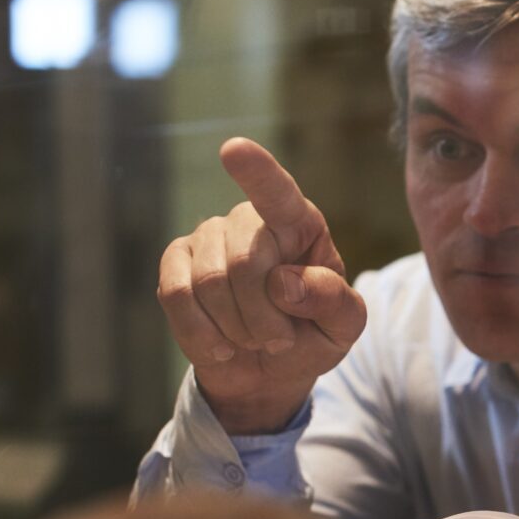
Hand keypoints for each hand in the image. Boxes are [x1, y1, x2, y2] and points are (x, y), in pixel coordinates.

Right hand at [157, 137, 366, 433]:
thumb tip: (285, 283)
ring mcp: (208, 237)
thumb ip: (332, 302)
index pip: (279, 194)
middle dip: (263, 317)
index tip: (234, 149)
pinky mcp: (175, 264)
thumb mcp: (343, 326)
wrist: (269, 369)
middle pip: (244, 262)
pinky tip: (222, 345)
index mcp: (300, 223)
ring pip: (208, 283)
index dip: (257, 172)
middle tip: (280, 339)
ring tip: (254, 338)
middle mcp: (250, 219)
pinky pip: (176, 296)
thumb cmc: (312, 337)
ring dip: (237, 329)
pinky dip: (202, 333)